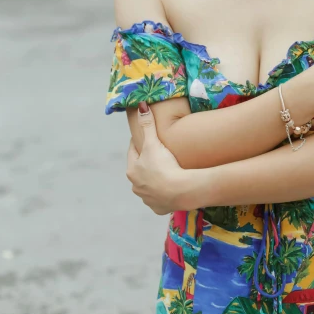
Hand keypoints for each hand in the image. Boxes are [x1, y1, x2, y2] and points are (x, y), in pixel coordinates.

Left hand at [126, 101, 188, 215]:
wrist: (180, 190)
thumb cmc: (164, 165)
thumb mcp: (154, 143)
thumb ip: (148, 125)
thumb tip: (140, 105)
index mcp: (133, 170)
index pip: (133, 151)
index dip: (139, 143)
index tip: (146, 137)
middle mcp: (136, 186)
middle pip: (140, 169)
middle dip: (146, 162)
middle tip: (157, 153)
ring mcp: (147, 198)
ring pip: (148, 185)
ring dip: (153, 179)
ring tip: (165, 171)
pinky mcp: (158, 207)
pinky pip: (159, 199)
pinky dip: (163, 194)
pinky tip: (170, 189)